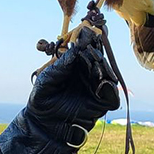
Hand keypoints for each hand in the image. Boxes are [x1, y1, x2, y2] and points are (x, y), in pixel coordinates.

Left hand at [26, 27, 119, 146]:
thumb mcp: (48, 78)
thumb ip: (62, 65)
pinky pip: (110, 94)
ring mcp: (96, 88)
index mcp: (74, 66)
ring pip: (106, 73)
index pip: (84, 50)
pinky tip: (102, 77)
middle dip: (96, 49)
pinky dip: (108, 85)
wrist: (44, 123)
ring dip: (101, 64)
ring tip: (94, 56)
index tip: (87, 29)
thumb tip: (76, 48)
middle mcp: (87, 75)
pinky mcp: (102, 103)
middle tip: (94, 39)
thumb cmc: (43, 98)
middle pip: (98, 59)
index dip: (86, 40)